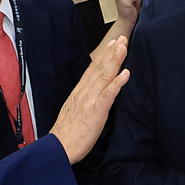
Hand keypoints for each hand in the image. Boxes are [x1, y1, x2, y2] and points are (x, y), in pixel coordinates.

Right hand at [47, 36, 129, 163]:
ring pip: (104, 76)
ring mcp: (90, 101)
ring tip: (123, 47)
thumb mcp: (74, 111)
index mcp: (79, 93)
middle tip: (122, 38)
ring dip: (115, 60)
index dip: (103, 55)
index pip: (92, 70)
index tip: (111, 44)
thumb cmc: (67, 134)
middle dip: (111, 52)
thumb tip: (94, 94)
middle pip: (99, 68)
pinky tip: (126, 73)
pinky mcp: (96, 111)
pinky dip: (117, 82)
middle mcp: (84, 93)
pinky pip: (108, 95)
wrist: (58, 147)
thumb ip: (84, 100)